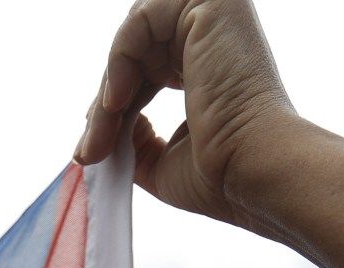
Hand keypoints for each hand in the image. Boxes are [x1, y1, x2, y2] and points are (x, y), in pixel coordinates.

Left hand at [75, 0, 301, 231]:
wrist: (253, 170)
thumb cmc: (219, 173)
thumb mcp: (158, 157)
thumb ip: (129, 134)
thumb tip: (98, 120)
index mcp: (208, 58)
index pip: (142, 69)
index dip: (111, 110)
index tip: (91, 152)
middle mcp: (212, 31)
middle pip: (134, 54)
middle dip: (104, 106)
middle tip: (89, 151)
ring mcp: (213, 11)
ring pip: (131, 41)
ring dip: (107, 93)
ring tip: (101, 136)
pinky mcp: (210, 2)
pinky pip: (138, 23)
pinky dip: (118, 65)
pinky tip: (117, 104)